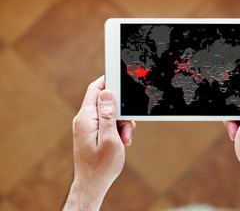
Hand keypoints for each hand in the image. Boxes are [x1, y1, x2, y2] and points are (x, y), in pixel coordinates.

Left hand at [63, 76, 135, 210]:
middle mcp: (85, 120)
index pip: (95, 89)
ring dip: (121, 125)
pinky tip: (121, 142)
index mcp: (86, 118)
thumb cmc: (101, 166)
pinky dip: (117, 130)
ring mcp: (88, 126)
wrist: (92, 185)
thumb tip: (106, 92)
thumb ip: (108, 114)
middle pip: (107, 103)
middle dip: (121, 113)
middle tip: (126, 130)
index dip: (109, 82)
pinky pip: (108, 124)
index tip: (123, 81)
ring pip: (110, 114)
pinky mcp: (93, 133)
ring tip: (124, 141)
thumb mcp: (110, 138)